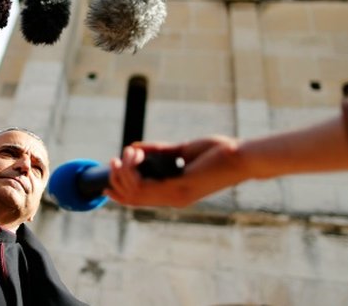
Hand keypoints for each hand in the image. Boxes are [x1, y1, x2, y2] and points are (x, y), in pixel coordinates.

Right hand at [106, 136, 247, 207]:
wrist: (240, 157)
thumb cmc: (218, 153)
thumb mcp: (183, 150)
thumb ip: (161, 151)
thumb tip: (136, 147)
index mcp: (174, 193)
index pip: (140, 199)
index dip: (121, 193)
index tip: (106, 182)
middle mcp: (173, 199)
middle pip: (133, 197)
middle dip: (118, 180)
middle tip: (114, 160)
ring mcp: (175, 196)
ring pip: (136, 191)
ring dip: (124, 172)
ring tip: (124, 154)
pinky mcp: (179, 188)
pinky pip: (146, 185)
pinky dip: (134, 170)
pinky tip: (132, 155)